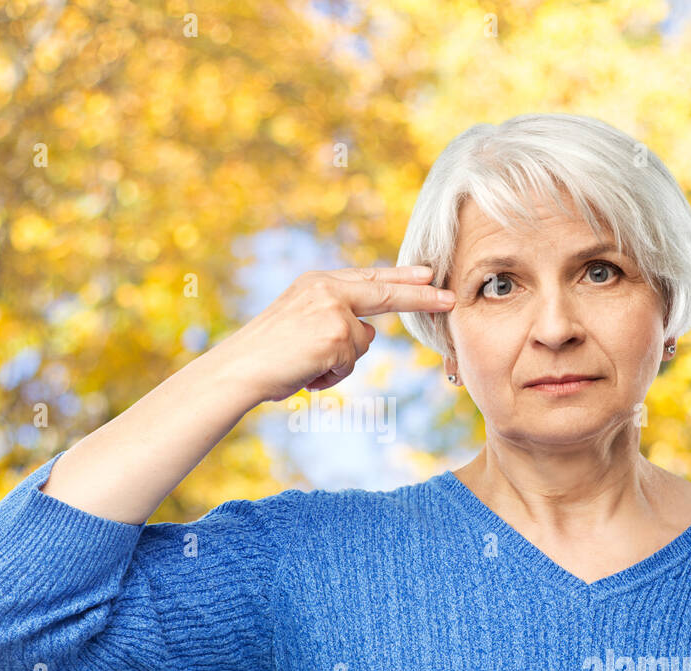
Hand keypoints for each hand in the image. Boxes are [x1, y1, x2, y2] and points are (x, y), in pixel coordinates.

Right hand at [212, 265, 455, 401]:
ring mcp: (333, 310)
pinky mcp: (337, 334)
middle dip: (421, 297)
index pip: (368, 278)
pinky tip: (305, 373)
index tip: (427, 274)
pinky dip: (330, 376)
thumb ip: (336, 320)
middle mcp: (327, 289)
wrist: (239, 369)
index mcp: (317, 282)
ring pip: (363, 344)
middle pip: (386, 292)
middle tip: (450, 298)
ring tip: (305, 366)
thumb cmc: (267, 356)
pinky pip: (350, 363)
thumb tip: (369, 334)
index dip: (400, 278)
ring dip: (340, 364)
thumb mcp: (303, 324)